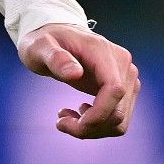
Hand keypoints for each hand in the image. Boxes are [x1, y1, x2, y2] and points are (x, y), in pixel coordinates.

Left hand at [17, 22, 139, 138]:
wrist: (55, 35)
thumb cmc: (44, 40)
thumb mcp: (38, 47)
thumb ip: (54, 58)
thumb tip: (75, 73)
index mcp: (102, 51)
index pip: (115, 89)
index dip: (99, 114)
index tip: (74, 123)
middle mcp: (122, 63)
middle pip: (118, 111)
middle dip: (90, 127)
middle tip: (60, 122)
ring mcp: (125, 76)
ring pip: (120, 119)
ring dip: (93, 129)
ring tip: (66, 118)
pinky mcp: (123, 88)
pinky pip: (117, 116)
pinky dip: (98, 124)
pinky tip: (77, 113)